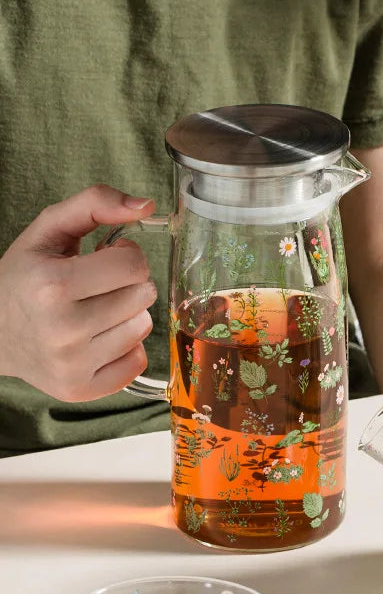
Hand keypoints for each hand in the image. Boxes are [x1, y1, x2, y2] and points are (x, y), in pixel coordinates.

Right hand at [0, 184, 157, 400]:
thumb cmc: (25, 276)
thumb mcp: (49, 231)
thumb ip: (95, 204)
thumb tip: (146, 205)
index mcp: (52, 285)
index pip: (135, 266)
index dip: (126, 257)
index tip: (105, 259)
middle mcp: (62, 329)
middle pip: (144, 297)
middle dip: (128, 285)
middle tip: (97, 287)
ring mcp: (72, 364)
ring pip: (144, 328)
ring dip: (128, 316)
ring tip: (96, 312)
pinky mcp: (80, 389)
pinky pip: (139, 362)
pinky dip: (125, 349)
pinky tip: (98, 339)